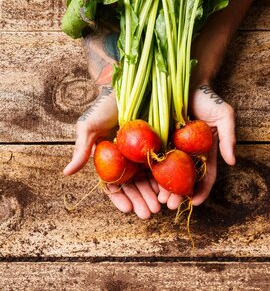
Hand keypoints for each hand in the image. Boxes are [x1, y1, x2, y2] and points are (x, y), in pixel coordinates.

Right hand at [64, 26, 160, 218]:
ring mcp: (146, 154)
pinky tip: (172, 189)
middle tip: (148, 214)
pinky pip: (165, 164)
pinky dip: (168, 178)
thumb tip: (66, 173)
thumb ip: (82, 149)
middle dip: (141, 201)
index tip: (127, 210)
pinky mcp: (162, 145)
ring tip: (161, 207)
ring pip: (151, 179)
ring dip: (156, 195)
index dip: (121, 199)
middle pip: (136, 186)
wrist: (127, 86)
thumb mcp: (90, 126)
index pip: (115, 185)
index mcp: (113, 161)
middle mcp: (130, 161)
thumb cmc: (106, 107)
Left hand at [158, 85, 235, 208]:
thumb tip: (233, 162)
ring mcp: (171, 147)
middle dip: (178, 194)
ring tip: (158, 199)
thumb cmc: (207, 99)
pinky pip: (154, 157)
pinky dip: (151, 171)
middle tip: (170, 205)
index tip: (195, 203)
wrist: (185, 81)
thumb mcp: (224, 115)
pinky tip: (146, 181)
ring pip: (168, 172)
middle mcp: (187, 153)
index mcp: (204, 152)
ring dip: (163, 188)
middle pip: (183, 179)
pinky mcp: (157, 139)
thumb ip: (229, 137)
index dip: (201, 190)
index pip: (205, 176)